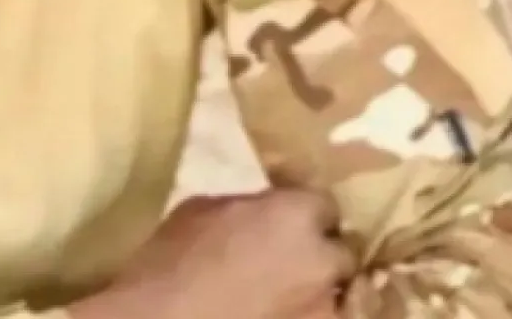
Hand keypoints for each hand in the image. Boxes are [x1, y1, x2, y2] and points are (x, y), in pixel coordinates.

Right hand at [72, 190, 354, 318]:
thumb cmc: (171, 260)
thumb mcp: (202, 209)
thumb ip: (248, 207)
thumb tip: (261, 211)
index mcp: (295, 215)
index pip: (325, 204)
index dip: (306, 212)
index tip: (289, 218)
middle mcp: (322, 260)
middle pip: (340, 251)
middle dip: (319, 253)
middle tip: (288, 260)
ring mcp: (324, 308)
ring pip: (340, 295)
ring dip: (318, 291)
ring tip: (288, 295)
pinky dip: (309, 316)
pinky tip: (283, 313)